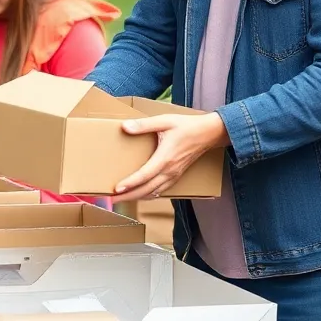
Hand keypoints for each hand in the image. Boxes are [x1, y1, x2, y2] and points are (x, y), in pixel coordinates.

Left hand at [113, 112, 228, 202]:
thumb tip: (125, 127)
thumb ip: (144, 125)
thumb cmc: (186, 126)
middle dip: (129, 196)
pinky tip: (141, 194)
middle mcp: (169, 171)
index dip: (130, 184)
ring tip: (123, 198)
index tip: (116, 189)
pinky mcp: (176, 176)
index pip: (144, 175)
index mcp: (165, 158)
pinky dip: (149, 195)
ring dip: (137, 197)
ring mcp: (174, 175)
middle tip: (113, 199)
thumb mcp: (164, 121)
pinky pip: (161, 190)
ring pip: (153, 193)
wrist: (208, 133)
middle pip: (147, 190)